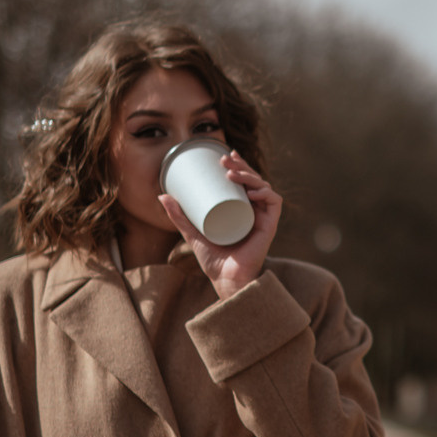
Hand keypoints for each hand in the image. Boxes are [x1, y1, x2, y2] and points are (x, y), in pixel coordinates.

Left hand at [159, 149, 282, 301]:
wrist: (225, 280)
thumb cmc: (213, 260)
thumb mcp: (192, 232)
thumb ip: (179, 216)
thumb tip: (162, 195)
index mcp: (241, 210)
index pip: (244, 181)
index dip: (239, 165)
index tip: (225, 156)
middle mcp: (254, 211)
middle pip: (254, 180)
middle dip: (241, 166)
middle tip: (224, 161)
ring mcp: (262, 218)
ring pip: (264, 187)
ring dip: (250, 176)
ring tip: (231, 173)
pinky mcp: (269, 227)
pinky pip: (274, 203)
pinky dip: (266, 193)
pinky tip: (252, 190)